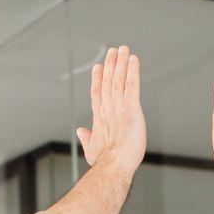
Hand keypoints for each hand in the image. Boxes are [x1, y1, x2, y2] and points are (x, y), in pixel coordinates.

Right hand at [77, 46, 146, 168]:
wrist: (114, 164)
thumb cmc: (104, 161)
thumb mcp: (91, 149)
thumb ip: (86, 138)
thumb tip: (81, 131)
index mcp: (99, 117)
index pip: (97, 93)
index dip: (97, 79)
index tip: (98, 67)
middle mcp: (108, 108)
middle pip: (108, 81)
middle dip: (111, 64)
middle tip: (113, 51)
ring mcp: (119, 106)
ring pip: (119, 79)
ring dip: (121, 63)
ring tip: (123, 49)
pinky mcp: (131, 107)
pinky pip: (132, 85)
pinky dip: (133, 71)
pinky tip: (133, 60)